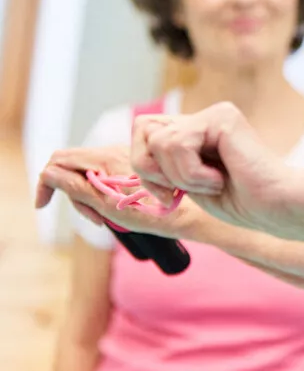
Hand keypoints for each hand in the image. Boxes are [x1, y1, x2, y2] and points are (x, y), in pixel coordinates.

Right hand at [36, 146, 196, 238]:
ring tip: (107, 219)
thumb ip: (77, 188)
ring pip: (87, 175)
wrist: (193, 211)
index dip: (46, 181)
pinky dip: (101, 196)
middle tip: (94, 218)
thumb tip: (48, 174)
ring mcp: (122, 158)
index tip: (43, 206)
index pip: (60, 159)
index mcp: (105, 157)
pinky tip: (115, 212)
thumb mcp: (110, 205)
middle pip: (71, 168)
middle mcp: (112, 151)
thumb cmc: (155, 213)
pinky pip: (103, 178)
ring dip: (88, 199)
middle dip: (73, 195)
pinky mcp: (130, 167)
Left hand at [129, 103, 303, 236]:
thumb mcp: (188, 185)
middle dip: (151, 168)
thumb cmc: (244, 203)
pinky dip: (192, 173)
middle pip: (143, 129)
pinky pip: (178, 144)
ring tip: (213, 183)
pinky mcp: (222, 117)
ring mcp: (214, 114)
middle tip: (182, 190)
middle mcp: (205, 118)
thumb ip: (162, 165)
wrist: (279, 207)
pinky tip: (221, 178)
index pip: (144, 132)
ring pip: (158, 140)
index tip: (169, 195)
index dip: (144, 165)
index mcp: (198, 132)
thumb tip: (133, 156)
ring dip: (180, 176)